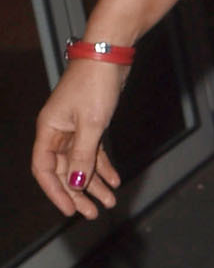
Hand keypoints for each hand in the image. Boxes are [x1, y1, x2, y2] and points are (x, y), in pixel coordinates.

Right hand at [31, 59, 126, 217]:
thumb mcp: (91, 124)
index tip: (70, 209)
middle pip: (63, 169)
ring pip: (80, 162)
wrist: (109, 55)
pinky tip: (114, 180)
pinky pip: (93, 151)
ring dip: (94, 182)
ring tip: (109, 201)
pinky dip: (103, 166)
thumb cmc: (95, 85)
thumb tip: (74, 182)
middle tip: (93, 212)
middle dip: (78, 192)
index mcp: (48, 130)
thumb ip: (82, 155)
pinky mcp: (91, 123)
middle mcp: (57, 131)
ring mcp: (74, 127)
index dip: (56, 191)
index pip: (44, 169)